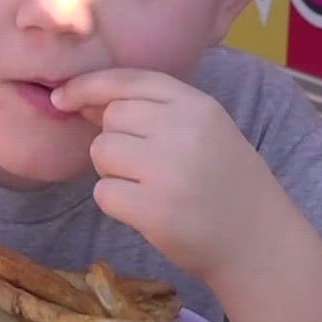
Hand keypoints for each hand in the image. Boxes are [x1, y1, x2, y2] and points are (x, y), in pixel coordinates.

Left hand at [50, 68, 289, 284]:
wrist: (257, 241)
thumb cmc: (226, 184)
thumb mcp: (205, 131)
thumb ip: (154, 111)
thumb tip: (84, 100)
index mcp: (198, 105)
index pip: (129, 80)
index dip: (89, 85)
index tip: (64, 96)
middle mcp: (184, 130)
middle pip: (111, 117)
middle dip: (114, 139)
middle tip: (143, 166)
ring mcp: (168, 170)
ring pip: (102, 152)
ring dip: (112, 171)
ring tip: (147, 187)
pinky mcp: (154, 210)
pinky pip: (104, 192)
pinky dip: (116, 202)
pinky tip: (146, 210)